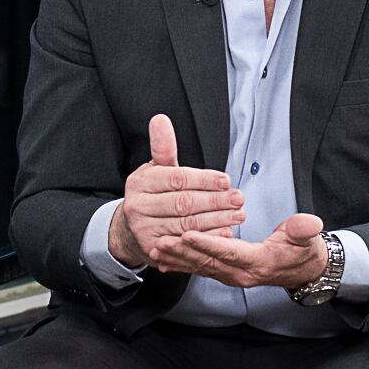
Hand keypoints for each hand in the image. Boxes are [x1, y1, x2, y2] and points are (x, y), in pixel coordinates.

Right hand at [110, 114, 244, 269]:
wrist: (130, 228)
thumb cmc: (152, 194)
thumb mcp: (156, 169)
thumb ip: (163, 147)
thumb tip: (160, 119)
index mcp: (141, 182)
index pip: (176, 179)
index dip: (203, 180)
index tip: (226, 180)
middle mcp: (138, 206)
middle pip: (183, 203)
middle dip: (215, 201)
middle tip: (238, 199)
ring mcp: (143, 229)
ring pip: (186, 225)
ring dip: (216, 221)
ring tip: (238, 214)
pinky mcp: (152, 249)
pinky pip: (185, 244)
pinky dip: (207, 239)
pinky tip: (225, 233)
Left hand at [151, 212, 326, 289]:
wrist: (303, 271)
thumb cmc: (303, 251)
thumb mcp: (307, 239)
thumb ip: (304, 231)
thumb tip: (310, 224)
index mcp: (258, 262)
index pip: (228, 251)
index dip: (207, 243)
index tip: (187, 234)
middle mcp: (240, 273)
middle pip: (207, 261)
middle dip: (182, 252)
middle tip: (159, 242)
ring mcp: (231, 276)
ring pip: (199, 267)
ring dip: (176, 259)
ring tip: (154, 250)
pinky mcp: (225, 274)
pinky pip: (199, 271)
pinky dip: (180, 266)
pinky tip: (161, 262)